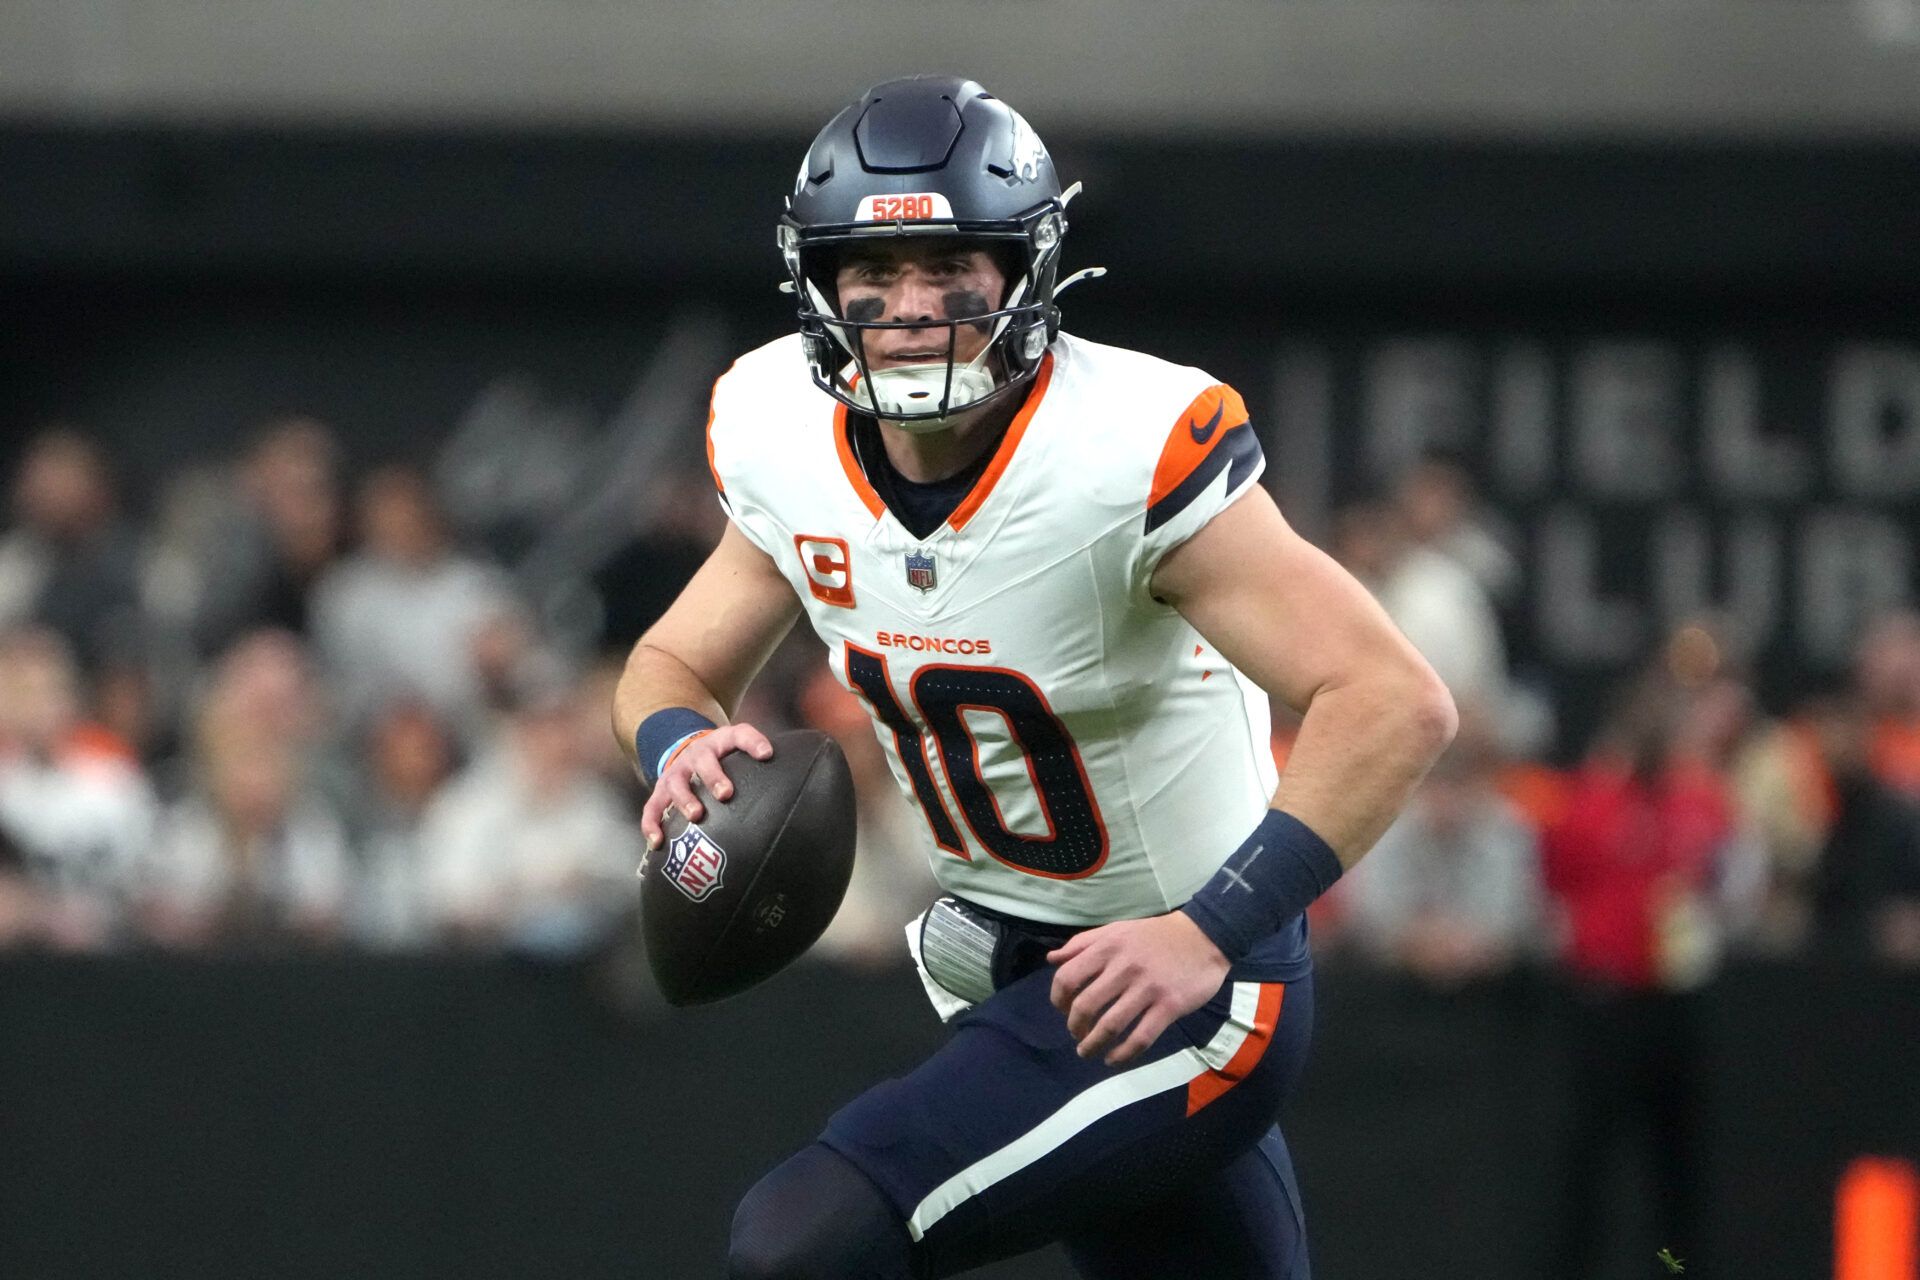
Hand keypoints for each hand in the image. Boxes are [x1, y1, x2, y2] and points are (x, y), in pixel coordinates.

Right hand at [640, 722, 773, 849]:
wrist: (684, 750)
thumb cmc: (721, 756)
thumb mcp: (737, 747)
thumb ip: (757, 753)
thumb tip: (783, 772)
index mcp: (719, 743)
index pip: (739, 736)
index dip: (752, 742)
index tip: (766, 755)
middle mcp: (695, 756)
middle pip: (703, 763)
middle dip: (713, 777)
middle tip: (725, 794)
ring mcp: (675, 774)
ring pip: (675, 785)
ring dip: (685, 800)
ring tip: (696, 817)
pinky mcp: (660, 792)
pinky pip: (651, 808)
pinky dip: (651, 825)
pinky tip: (658, 842)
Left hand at [1047, 912, 1229, 1066]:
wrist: (1204, 936)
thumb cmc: (1155, 935)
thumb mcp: (1116, 930)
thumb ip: (1082, 944)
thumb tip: (1051, 960)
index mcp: (1107, 947)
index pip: (1068, 978)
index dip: (1058, 999)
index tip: (1062, 1010)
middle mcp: (1123, 968)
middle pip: (1085, 1006)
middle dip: (1075, 1027)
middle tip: (1077, 1034)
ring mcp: (1147, 989)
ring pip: (1110, 1026)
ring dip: (1092, 1045)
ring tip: (1087, 1052)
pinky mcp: (1169, 1007)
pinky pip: (1140, 1038)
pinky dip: (1122, 1054)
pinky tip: (1113, 1059)